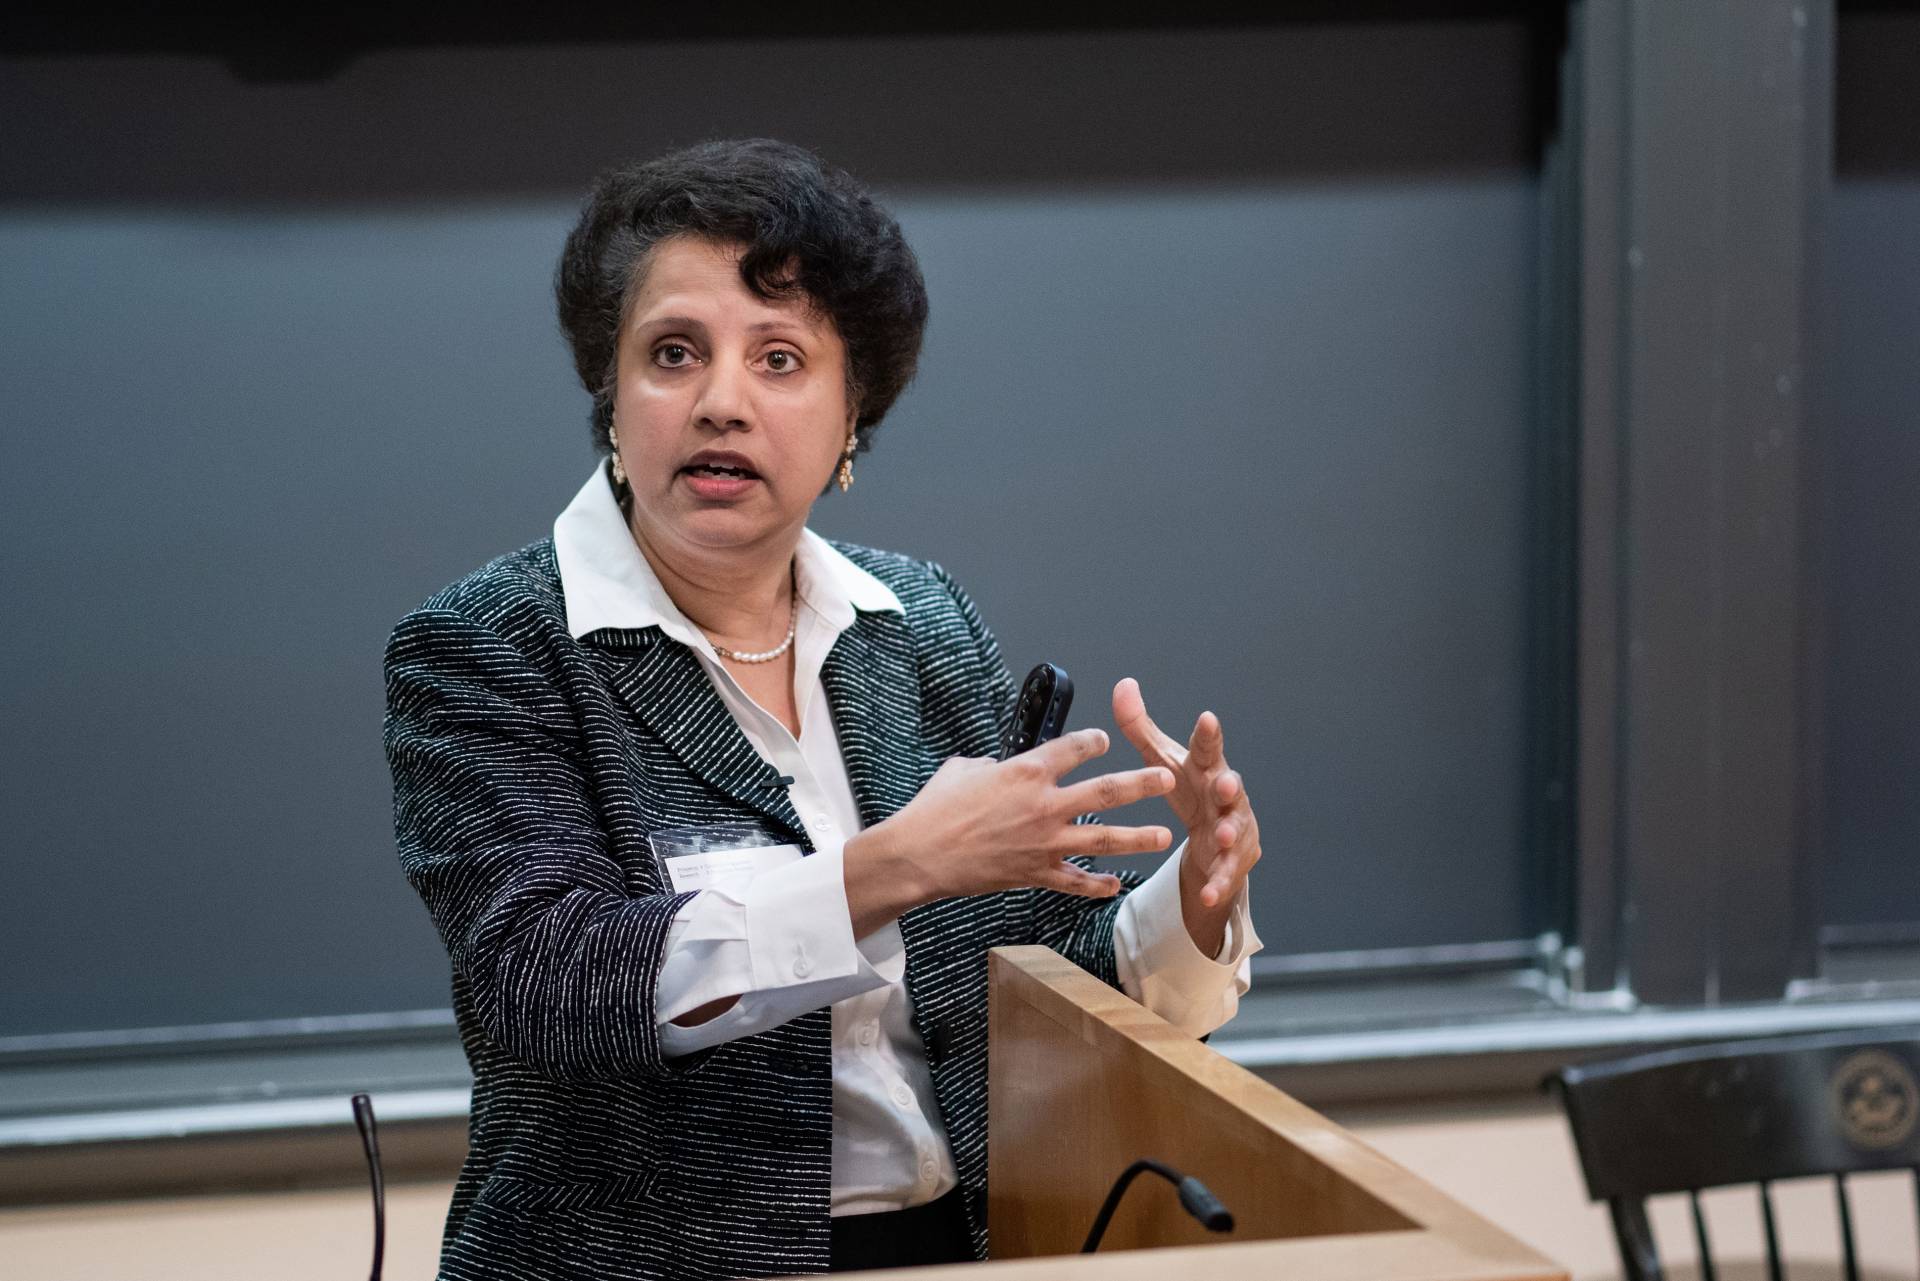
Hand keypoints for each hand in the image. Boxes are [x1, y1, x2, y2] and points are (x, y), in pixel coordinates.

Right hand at [843, 729, 1173, 934]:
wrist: (920, 855)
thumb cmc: (935, 809)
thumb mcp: (962, 769)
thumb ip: (990, 764)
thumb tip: (999, 766)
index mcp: (1027, 771)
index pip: (1074, 748)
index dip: (1093, 742)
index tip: (1105, 741)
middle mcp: (1044, 804)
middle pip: (1106, 791)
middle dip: (1142, 784)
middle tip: (1167, 779)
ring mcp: (1045, 842)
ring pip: (1104, 839)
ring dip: (1137, 838)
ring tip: (1164, 836)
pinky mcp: (1037, 874)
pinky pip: (1076, 882)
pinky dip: (1097, 885)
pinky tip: (1117, 884)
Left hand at [1112, 678, 1259, 947]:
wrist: (1213, 836)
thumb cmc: (1189, 789)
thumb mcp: (1162, 760)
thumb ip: (1141, 726)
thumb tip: (1123, 686)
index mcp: (1207, 769)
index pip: (1208, 748)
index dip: (1208, 734)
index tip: (1206, 719)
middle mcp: (1226, 796)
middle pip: (1231, 787)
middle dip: (1230, 785)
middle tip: (1226, 784)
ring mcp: (1235, 828)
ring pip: (1235, 830)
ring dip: (1229, 833)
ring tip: (1220, 837)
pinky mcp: (1236, 860)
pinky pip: (1228, 872)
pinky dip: (1218, 882)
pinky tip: (1208, 891)